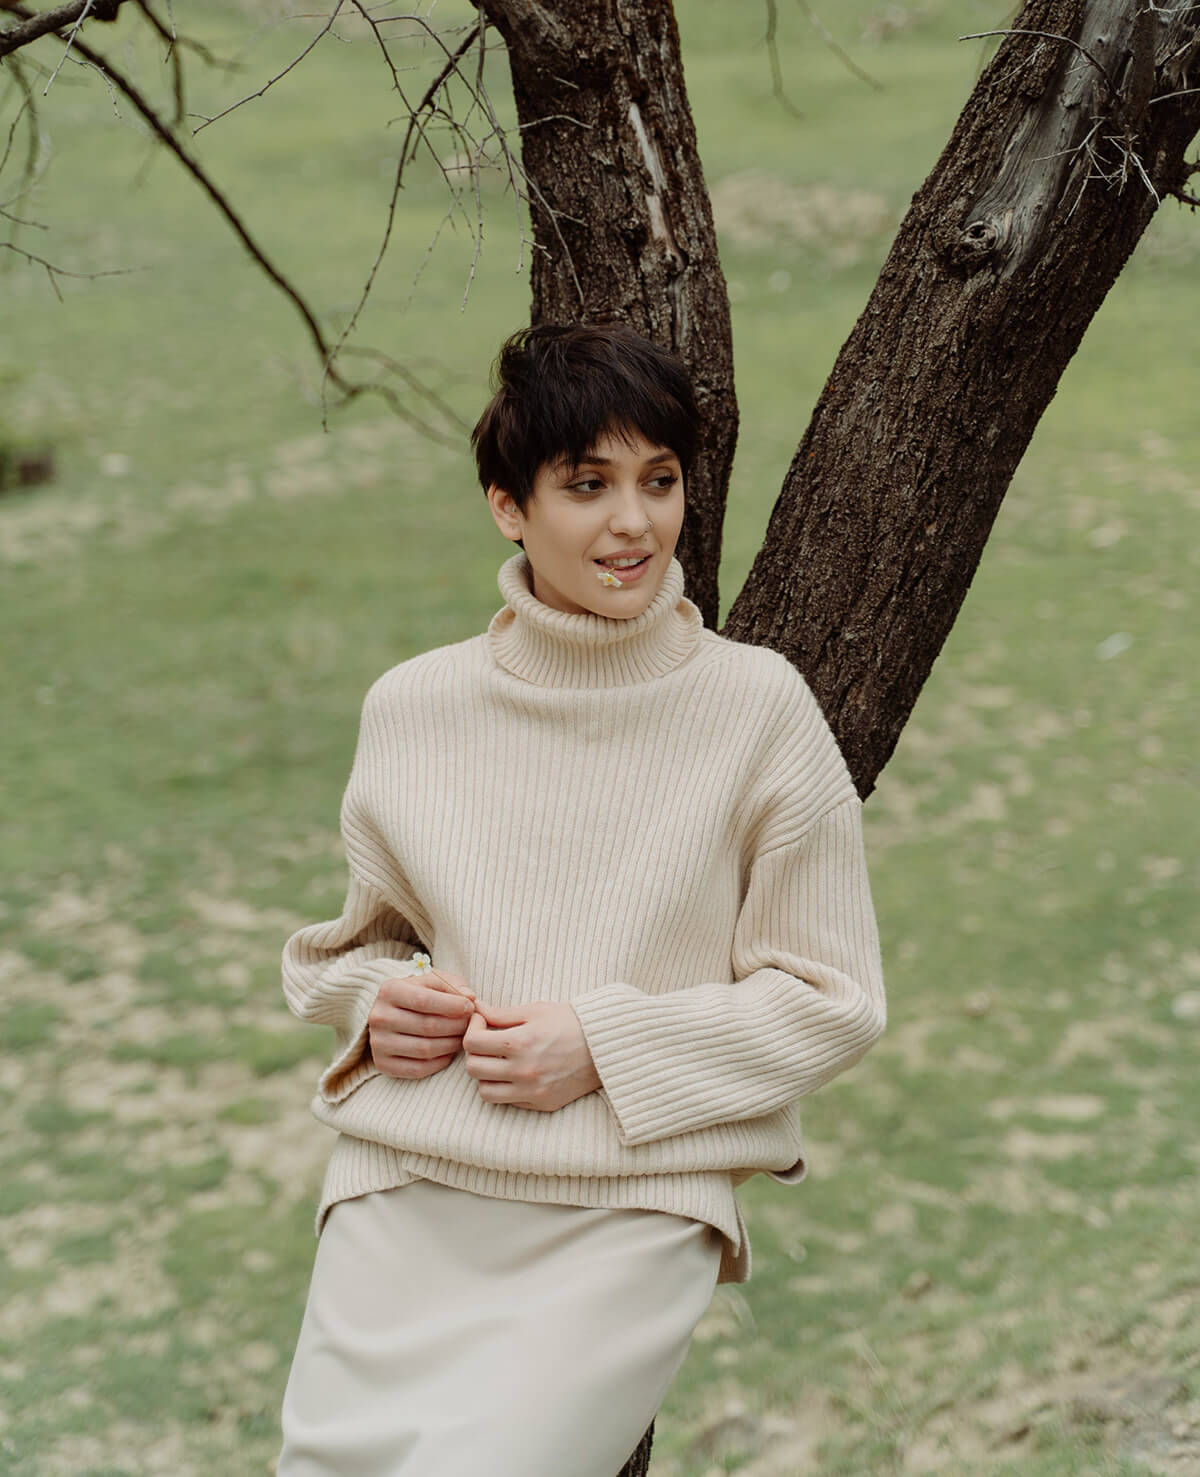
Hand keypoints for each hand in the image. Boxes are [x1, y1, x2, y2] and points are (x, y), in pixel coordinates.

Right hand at [368, 970, 475, 1079]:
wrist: (389, 1015)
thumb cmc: (417, 995)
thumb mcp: (431, 981)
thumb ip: (452, 984)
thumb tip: (470, 997)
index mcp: (389, 991)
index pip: (424, 1000)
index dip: (452, 1005)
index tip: (470, 1007)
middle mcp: (379, 1017)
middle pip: (427, 1026)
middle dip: (456, 1026)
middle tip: (470, 1024)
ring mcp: (378, 1043)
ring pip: (425, 1049)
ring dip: (451, 1044)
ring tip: (462, 1036)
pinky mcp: (382, 1064)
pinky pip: (418, 1069)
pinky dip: (440, 1062)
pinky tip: (449, 1051)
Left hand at [463, 1001, 600, 1111]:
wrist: (606, 1046)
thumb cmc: (571, 1022)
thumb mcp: (535, 1010)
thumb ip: (501, 1013)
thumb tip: (475, 1008)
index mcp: (519, 1043)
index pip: (472, 1043)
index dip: (471, 1029)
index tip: (482, 1023)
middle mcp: (523, 1071)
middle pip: (473, 1069)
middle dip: (475, 1052)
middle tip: (487, 1042)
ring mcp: (533, 1091)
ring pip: (485, 1092)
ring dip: (486, 1076)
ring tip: (499, 1062)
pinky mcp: (543, 1103)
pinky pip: (508, 1102)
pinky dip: (505, 1089)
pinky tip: (516, 1073)